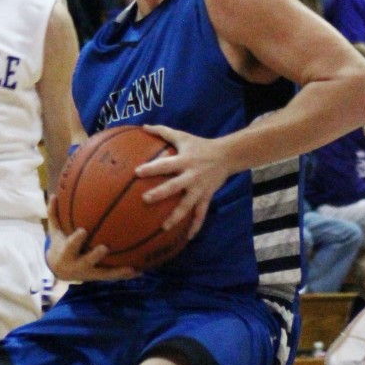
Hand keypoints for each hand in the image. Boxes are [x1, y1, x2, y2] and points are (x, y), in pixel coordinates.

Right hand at [45, 196, 138, 282]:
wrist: (60, 270)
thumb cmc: (59, 245)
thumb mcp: (55, 232)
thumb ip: (54, 214)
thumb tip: (52, 194)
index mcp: (66, 254)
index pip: (70, 246)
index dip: (75, 240)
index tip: (83, 231)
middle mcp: (77, 265)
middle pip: (87, 261)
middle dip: (95, 256)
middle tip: (104, 248)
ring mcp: (90, 273)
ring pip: (104, 273)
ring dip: (117, 271)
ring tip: (131, 268)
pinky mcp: (99, 277)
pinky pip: (113, 276)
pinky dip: (125, 274)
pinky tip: (140, 270)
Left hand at [134, 124, 227, 238]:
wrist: (227, 155)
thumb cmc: (199, 145)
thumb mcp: (182, 136)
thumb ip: (163, 131)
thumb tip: (143, 126)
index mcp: (184, 160)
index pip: (165, 164)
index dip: (152, 168)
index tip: (137, 172)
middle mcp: (191, 175)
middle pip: (174, 186)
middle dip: (160, 193)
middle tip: (145, 199)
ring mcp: (200, 188)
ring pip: (188, 205)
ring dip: (176, 217)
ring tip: (164, 228)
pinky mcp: (206, 197)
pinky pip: (201, 214)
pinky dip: (196, 226)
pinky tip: (188, 238)